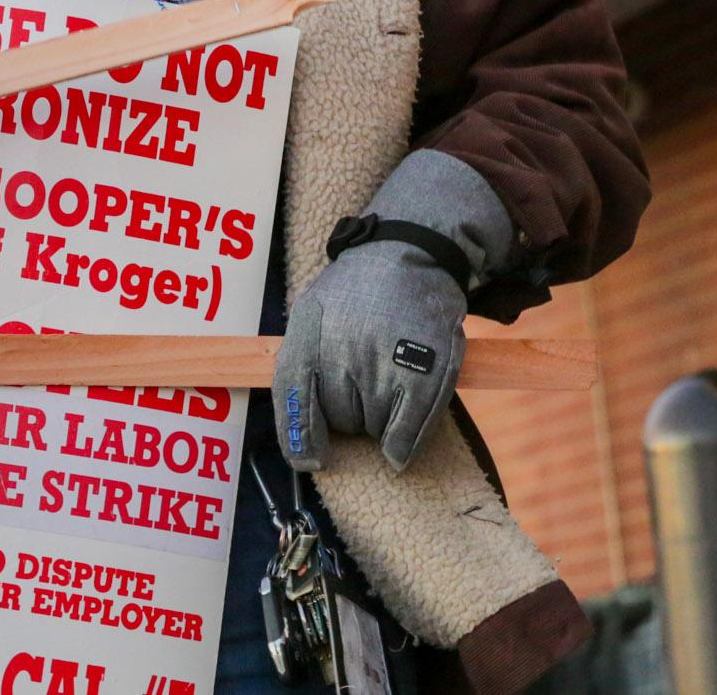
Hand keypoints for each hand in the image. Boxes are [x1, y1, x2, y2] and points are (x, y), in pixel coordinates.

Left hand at [273, 239, 465, 471]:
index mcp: (307, 336)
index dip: (299, 438)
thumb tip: (303, 443)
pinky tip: (404, 424)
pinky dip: (404, 441)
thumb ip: (299, 370)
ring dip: (378, 416)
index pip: (293, 400)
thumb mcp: (311, 315)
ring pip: (372, 429)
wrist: (409, 255)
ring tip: (386, 372)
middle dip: (347, 409)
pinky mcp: (423, 377)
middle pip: (338, 421)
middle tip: (362, 373)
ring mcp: (384, 366)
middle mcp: (342, 353)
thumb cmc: (356, 293)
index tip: (310, 460)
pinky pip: (407, 435)